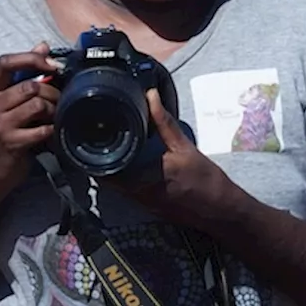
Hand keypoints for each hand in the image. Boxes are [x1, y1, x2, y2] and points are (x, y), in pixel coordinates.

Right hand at [0, 42, 61, 197]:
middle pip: (30, 86)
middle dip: (52, 91)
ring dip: (54, 109)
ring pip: (38, 105)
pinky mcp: (11, 143)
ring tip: (55, 116)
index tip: (52, 64)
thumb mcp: (5, 103)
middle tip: (60, 100)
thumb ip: (23, 75)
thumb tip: (43, 45)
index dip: (31, 58)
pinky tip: (52, 131)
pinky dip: (52, 128)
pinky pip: (42, 128)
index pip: (5, 62)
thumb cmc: (1, 133)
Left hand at [103, 89, 241, 230]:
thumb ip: (164, 122)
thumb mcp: (184, 146)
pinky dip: (124, 181)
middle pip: (108, 179)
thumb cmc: (205, 178)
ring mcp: (144, 205)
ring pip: (117, 188)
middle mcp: (139, 194)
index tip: (84, 142)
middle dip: (100, 161)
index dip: (92, 157)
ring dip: (112, 171)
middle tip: (91, 142)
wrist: (221, 210)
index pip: (107, 170)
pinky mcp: (150, 209)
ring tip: (105, 150)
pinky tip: (127, 167)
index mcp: (144, 177)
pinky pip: (129, 194)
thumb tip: (151, 95)